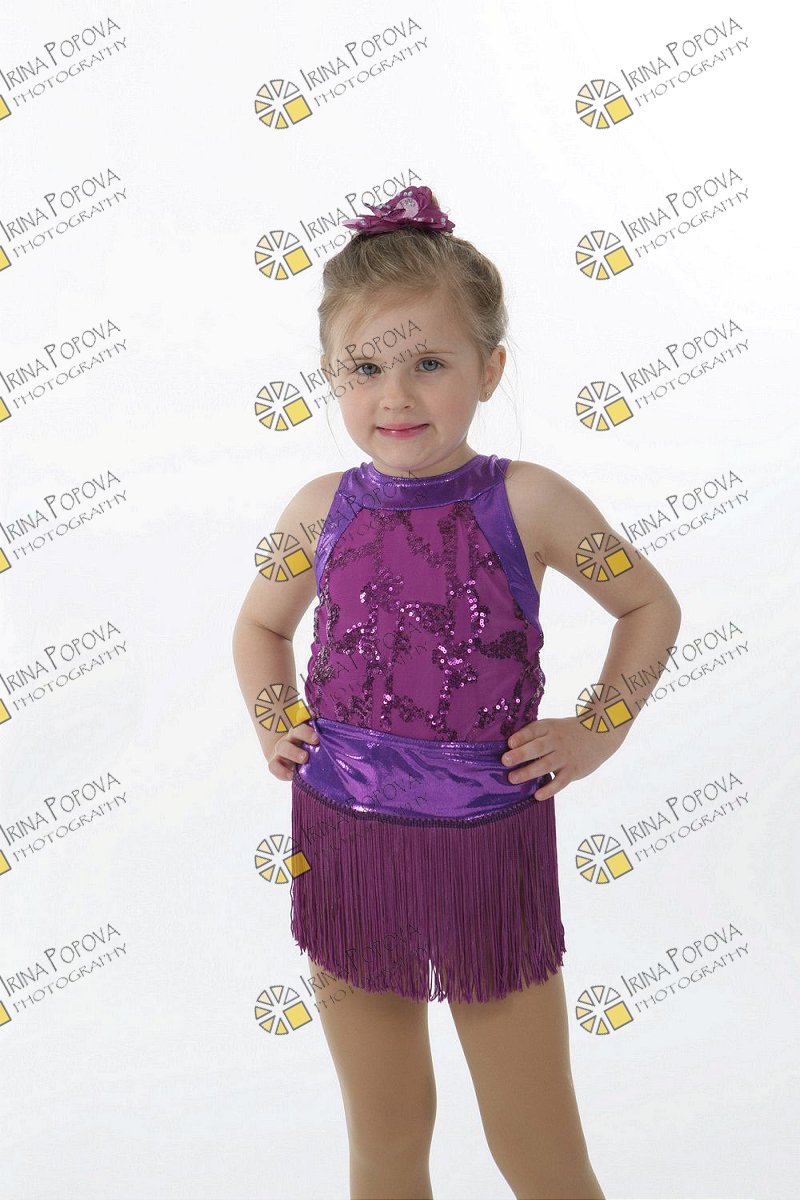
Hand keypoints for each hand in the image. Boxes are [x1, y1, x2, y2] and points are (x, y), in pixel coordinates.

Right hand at [267, 721, 318, 781]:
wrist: (288, 757)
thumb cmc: (308, 749)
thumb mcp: (314, 741)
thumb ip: (322, 734)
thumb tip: (326, 724)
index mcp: (301, 729)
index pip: (304, 724)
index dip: (308, 730)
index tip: (317, 738)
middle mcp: (291, 738)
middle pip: (294, 732)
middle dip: (304, 735)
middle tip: (315, 741)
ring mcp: (281, 750)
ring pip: (283, 747)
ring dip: (293, 752)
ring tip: (304, 759)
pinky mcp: (275, 763)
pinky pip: (274, 766)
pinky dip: (281, 771)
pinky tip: (291, 776)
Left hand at [501, 716, 620, 800]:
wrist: (599, 734)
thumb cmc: (567, 732)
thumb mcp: (553, 726)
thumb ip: (535, 735)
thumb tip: (509, 748)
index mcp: (549, 727)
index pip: (533, 730)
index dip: (521, 737)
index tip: (509, 743)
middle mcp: (557, 741)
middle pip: (538, 747)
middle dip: (521, 754)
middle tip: (505, 761)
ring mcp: (565, 756)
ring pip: (546, 765)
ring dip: (528, 772)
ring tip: (513, 778)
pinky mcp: (574, 770)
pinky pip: (560, 781)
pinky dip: (549, 789)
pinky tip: (537, 795)